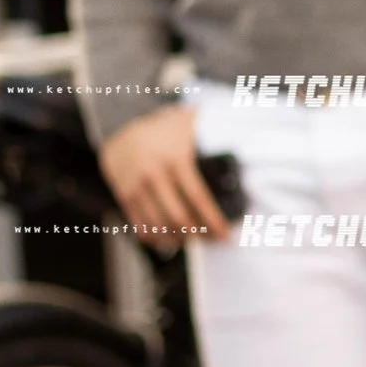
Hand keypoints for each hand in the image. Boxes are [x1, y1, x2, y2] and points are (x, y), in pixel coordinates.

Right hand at [99, 105, 231, 252]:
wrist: (120, 131)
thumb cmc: (164, 131)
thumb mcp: (187, 125)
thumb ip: (210, 133)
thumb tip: (245, 141)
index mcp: (175, 160)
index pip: (198, 198)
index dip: (213, 220)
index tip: (226, 234)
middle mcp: (154, 174)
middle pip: (179, 217)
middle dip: (197, 234)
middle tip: (210, 240)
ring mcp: (136, 187)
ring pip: (159, 225)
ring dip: (177, 239)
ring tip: (191, 240)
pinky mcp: (124, 196)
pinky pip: (139, 225)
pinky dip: (155, 238)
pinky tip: (168, 241)